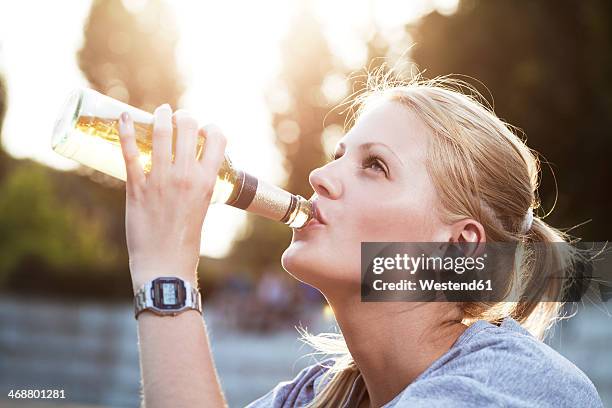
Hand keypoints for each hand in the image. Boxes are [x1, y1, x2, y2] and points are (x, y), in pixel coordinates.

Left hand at [117, 104, 226, 292]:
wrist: (165, 264)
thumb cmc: (186, 239)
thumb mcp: (203, 206)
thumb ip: (198, 185)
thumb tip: (189, 169)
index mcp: (208, 182)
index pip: (218, 139)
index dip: (211, 128)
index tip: (203, 130)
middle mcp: (186, 176)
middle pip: (189, 128)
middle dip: (184, 116)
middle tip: (177, 118)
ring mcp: (161, 181)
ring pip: (161, 134)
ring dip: (160, 116)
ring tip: (159, 112)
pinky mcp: (137, 188)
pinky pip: (131, 153)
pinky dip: (127, 131)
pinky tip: (124, 117)